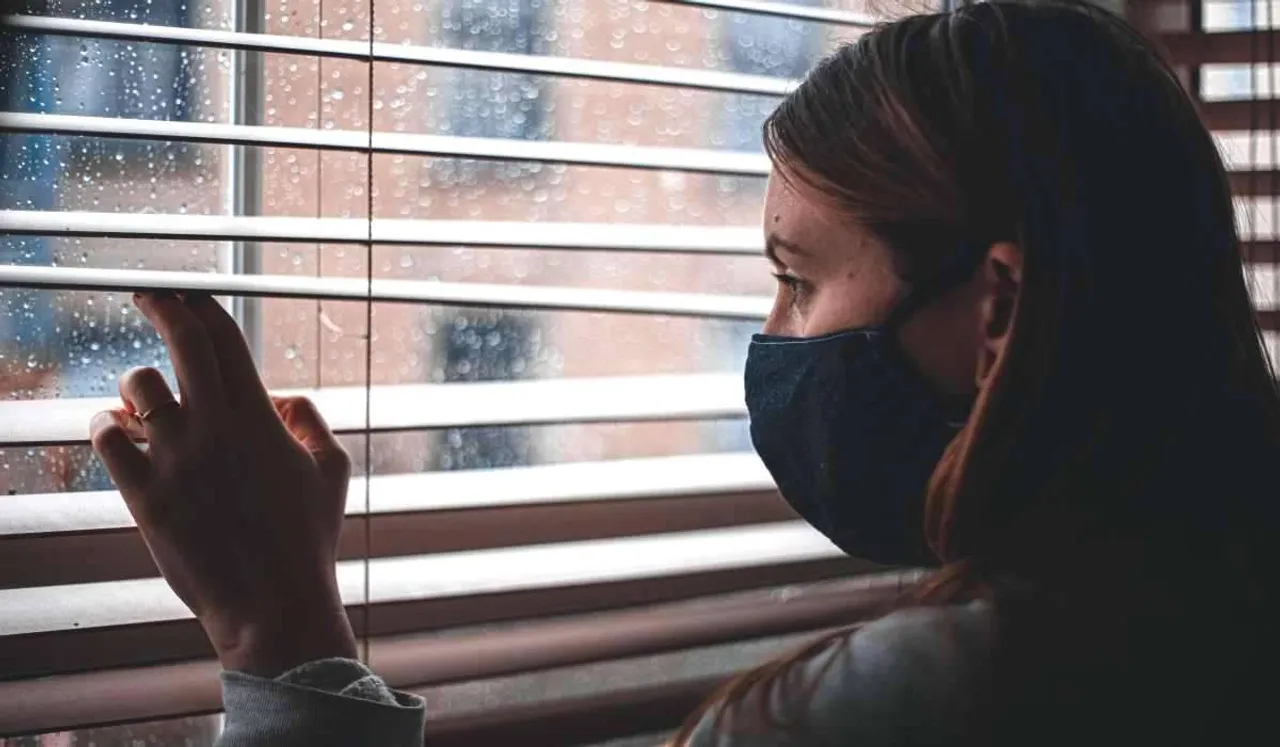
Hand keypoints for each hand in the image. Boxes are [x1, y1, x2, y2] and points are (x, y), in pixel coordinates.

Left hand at [89, 292, 357, 676]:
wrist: (274, 604)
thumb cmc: (308, 540)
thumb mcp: (332, 471)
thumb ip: (311, 421)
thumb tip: (281, 396)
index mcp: (261, 418)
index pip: (225, 338)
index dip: (202, 306)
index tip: (186, 295)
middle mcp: (217, 428)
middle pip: (182, 342)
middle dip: (162, 307)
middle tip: (149, 296)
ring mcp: (177, 460)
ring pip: (138, 387)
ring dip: (137, 384)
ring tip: (139, 398)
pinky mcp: (145, 494)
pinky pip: (107, 438)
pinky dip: (107, 426)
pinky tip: (114, 429)